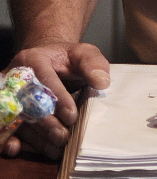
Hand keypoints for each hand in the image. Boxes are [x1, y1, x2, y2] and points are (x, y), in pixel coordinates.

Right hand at [1, 41, 109, 159]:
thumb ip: (93, 63)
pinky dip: (9, 140)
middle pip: (28, 102)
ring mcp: (10, 96)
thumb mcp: (82, 54)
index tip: (72, 115)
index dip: (58, 97)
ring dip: (35, 136)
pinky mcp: (8, 112)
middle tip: (63, 136)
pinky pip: (5, 127)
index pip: (44, 78)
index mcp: (33, 59)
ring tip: (55, 147)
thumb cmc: (66, 59)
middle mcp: (16, 78)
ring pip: (18, 118)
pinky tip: (17, 148)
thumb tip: (101, 82)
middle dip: (46, 122)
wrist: (48, 63)